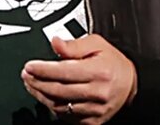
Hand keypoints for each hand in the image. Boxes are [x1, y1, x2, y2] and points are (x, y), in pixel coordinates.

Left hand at [20, 34, 137, 123]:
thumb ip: (74, 45)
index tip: (30, 66)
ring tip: (32, 84)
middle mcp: (97, 92)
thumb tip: (55, 42)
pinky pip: (67, 116)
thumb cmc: (114, 63)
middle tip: (27, 74)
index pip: (63, 72)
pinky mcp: (92, 121)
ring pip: (60, 105)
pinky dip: (54, 106)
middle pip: (58, 90)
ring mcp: (95, 109)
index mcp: (98, 72)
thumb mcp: (97, 44)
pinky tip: (47, 96)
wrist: (132, 84)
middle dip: (38, 82)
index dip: (43, 70)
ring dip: (42, 95)